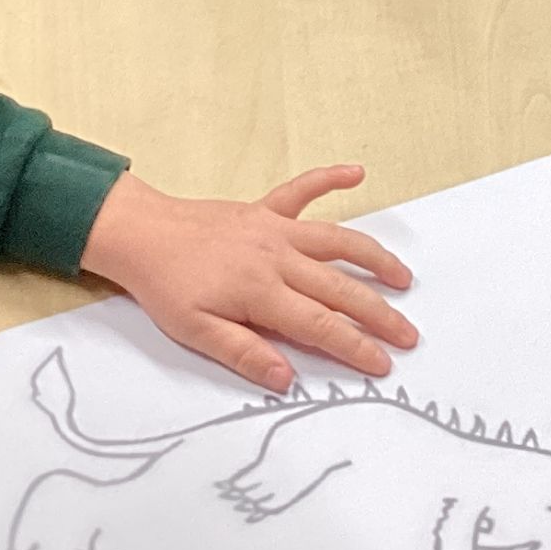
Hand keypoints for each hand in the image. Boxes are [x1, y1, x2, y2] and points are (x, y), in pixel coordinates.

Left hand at [78, 167, 416, 391]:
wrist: (142, 234)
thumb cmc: (166, 287)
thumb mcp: (196, 333)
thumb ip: (244, 353)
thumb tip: (286, 378)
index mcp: (260, 292)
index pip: (320, 325)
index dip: (355, 346)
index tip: (383, 363)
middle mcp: (276, 257)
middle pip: (339, 288)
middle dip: (377, 314)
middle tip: (408, 334)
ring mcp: (274, 229)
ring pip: (336, 241)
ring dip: (373, 258)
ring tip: (402, 277)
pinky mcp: (265, 210)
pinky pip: (303, 190)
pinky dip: (330, 178)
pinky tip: (357, 172)